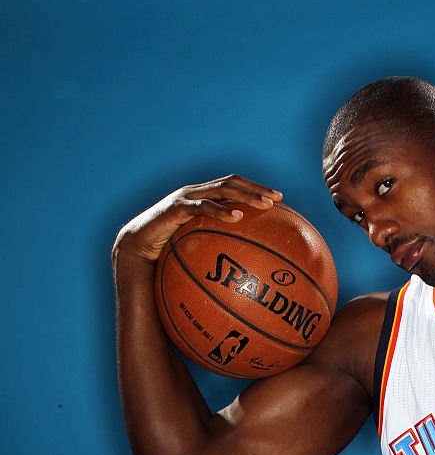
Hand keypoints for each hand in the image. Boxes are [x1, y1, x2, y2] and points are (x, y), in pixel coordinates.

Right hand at [112, 174, 282, 262]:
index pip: (233, 187)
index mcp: (201, 199)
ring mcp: (183, 199)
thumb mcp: (196, 250)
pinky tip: (236, 217)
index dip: (255, 189)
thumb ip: (218, 249)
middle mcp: (194, 193)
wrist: (135, 251)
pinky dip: (219, 210)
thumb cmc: (167, 254)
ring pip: (219, 189)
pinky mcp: (172, 209)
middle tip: (277, 199)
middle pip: (230, 183)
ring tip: (264, 205)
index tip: (280, 199)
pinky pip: (200, 208)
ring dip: (244, 195)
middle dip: (255, 189)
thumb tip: (248, 270)